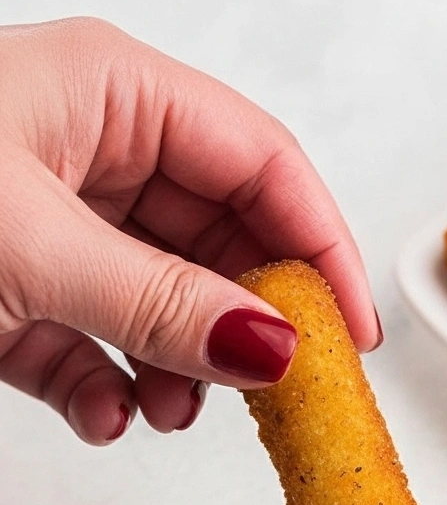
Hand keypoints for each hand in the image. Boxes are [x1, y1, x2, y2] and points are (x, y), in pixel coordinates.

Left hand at [0, 18, 378, 443]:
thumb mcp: (30, 248)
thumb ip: (157, 302)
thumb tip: (271, 344)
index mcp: (109, 91)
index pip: (261, 162)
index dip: (321, 248)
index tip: (353, 333)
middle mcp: (87, 147)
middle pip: (217, 239)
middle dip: (242, 323)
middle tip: (275, 390)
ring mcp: (47, 218)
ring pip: (156, 298)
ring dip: (172, 368)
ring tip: (167, 411)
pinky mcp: (10, 285)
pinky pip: (85, 341)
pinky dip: (100, 386)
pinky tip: (102, 412)